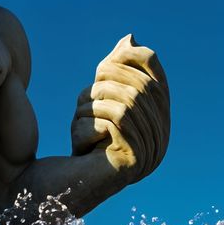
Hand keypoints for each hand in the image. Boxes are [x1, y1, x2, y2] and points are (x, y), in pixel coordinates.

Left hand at [71, 35, 169, 179]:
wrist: (63, 186)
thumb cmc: (82, 141)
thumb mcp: (100, 99)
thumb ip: (115, 71)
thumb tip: (130, 38)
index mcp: (157, 121)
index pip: (154, 75)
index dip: (130, 61)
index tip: (103, 66)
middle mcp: (161, 138)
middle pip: (140, 87)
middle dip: (106, 84)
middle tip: (85, 96)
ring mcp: (150, 152)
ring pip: (124, 103)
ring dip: (91, 106)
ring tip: (79, 121)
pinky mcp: (134, 161)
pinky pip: (113, 122)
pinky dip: (88, 125)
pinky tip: (79, 145)